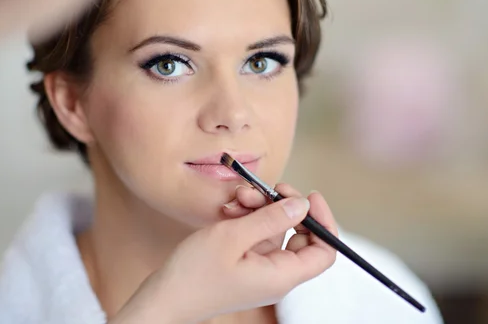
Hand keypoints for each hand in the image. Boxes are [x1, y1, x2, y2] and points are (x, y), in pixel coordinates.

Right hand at [111, 185, 337, 323]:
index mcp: (282, 275)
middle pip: (300, 235)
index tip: (308, 196)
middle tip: (265, 188)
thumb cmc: (194, 274)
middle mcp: (276, 274)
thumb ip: (271, 219)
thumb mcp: (232, 237)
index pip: (324, 251)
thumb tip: (302, 205)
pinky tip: (229, 209)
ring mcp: (260, 268)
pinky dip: (247, 219)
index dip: (323, 221)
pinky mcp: (245, 263)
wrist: (163, 298)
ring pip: (275, 230)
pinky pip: (256, 235)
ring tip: (237, 198)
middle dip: (284, 207)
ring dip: (260, 208)